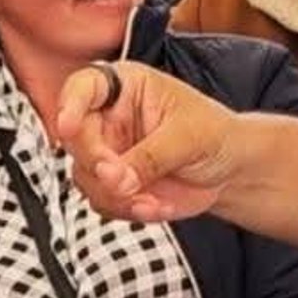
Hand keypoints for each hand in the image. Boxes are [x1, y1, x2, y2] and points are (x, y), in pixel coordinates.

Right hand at [57, 62, 240, 223]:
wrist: (229, 166)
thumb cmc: (212, 133)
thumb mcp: (188, 136)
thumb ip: (149, 156)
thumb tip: (114, 177)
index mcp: (125, 87)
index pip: (84, 86)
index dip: (70, 104)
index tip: (68, 126)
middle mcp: (108, 118)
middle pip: (76, 139)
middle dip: (98, 165)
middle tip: (123, 182)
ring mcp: (108, 153)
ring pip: (85, 176)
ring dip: (115, 195)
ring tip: (152, 201)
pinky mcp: (112, 185)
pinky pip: (102, 201)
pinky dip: (126, 210)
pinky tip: (156, 206)